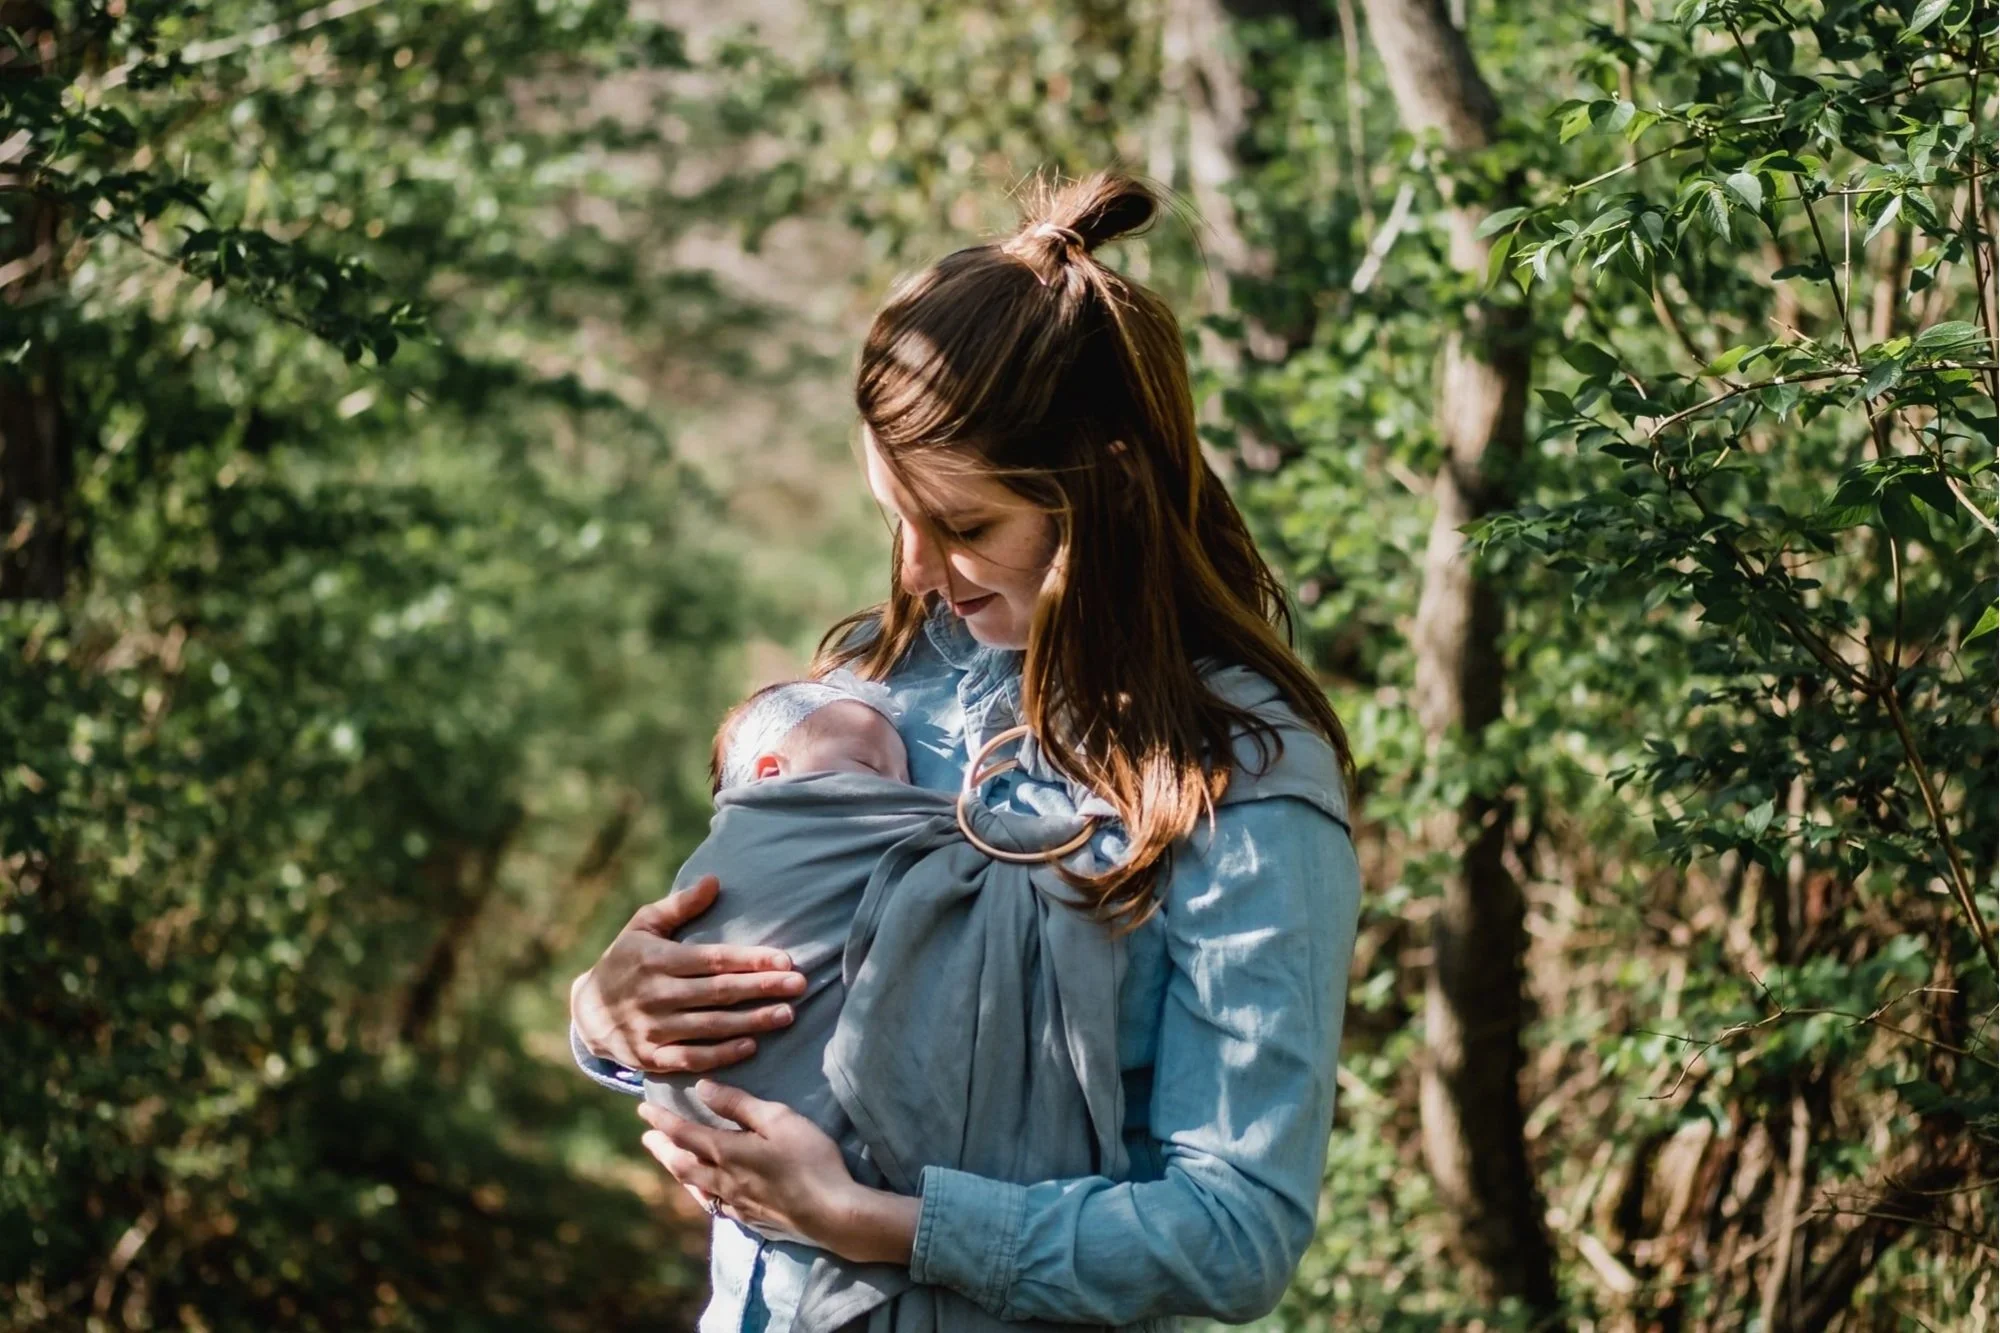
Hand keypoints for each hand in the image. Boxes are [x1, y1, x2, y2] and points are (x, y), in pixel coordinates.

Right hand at [571, 876, 806, 1073]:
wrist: (587, 1012)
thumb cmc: (625, 960)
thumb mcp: (644, 925)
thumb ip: (679, 906)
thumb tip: (714, 880)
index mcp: (656, 960)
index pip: (713, 959)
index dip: (751, 960)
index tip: (786, 959)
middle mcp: (655, 994)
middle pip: (718, 992)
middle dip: (762, 988)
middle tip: (800, 985)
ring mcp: (653, 1029)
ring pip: (710, 1027)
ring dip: (751, 1021)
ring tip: (787, 1015)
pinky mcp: (650, 1058)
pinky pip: (691, 1058)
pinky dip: (721, 1055)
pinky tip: (750, 1046)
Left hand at [638, 1083, 919, 1265]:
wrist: (831, 1213)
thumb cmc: (809, 1159)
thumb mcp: (778, 1119)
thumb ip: (739, 1104)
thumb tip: (703, 1089)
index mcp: (727, 1152)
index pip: (685, 1133)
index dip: (662, 1120)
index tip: (643, 1109)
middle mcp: (723, 1180)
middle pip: (681, 1163)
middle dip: (662, 1148)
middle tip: (646, 1137)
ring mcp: (735, 1203)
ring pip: (694, 1186)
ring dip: (676, 1170)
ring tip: (668, 1161)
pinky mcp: (750, 1218)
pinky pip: (713, 1204)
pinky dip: (700, 1192)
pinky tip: (705, 1193)